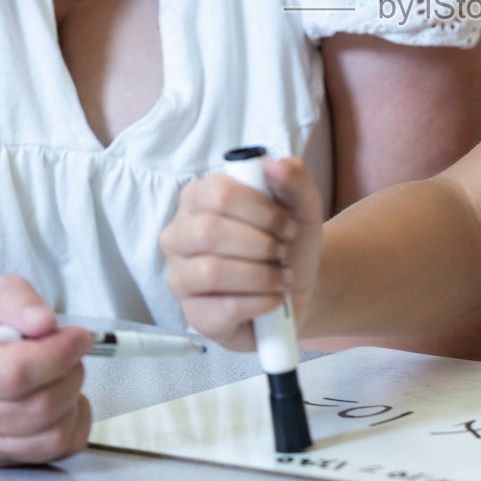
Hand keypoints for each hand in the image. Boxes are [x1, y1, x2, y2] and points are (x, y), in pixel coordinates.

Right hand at [0, 275, 92, 464]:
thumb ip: (18, 301)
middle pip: (37, 406)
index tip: (79, 336)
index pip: (14, 373)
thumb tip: (46, 323)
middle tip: (71, 351)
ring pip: (49, 433)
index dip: (58, 354)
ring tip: (62, 373)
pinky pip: (54, 450)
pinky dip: (73, 422)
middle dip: (69, 373)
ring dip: (72, 397)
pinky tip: (64, 400)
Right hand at [161, 157, 323, 350]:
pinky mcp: (194, 315)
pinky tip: (274, 298)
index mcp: (198, 199)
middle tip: (284, 251)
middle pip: (209, 232)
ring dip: (262, 275)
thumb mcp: (302, 205)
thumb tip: (274, 165)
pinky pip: (223, 308)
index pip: (217, 193)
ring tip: (282, 276)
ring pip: (212, 272)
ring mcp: (181, 277)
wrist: (297, 285)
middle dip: (261, 243)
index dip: (260, 210)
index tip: (288, 224)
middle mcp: (179, 235)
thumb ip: (294, 179)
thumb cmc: (288, 239)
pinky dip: (261, 302)